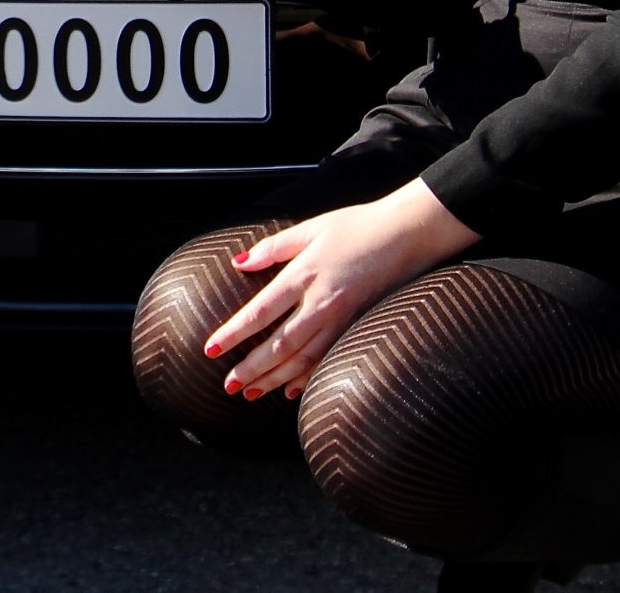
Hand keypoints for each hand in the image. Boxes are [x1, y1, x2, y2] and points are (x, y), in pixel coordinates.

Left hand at [205, 179, 479, 399]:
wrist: (408, 234)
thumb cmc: (358, 226)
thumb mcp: (311, 228)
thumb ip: (273, 248)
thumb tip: (239, 262)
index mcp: (304, 274)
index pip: (260, 312)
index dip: (233, 334)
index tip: (210, 350)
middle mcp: (321, 303)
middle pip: (279, 345)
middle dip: (251, 369)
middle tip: (228, 386)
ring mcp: (342, 319)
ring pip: (303, 359)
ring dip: (275, 380)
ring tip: (250, 393)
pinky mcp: (358, 327)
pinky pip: (328, 360)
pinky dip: (308, 378)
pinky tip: (291, 391)